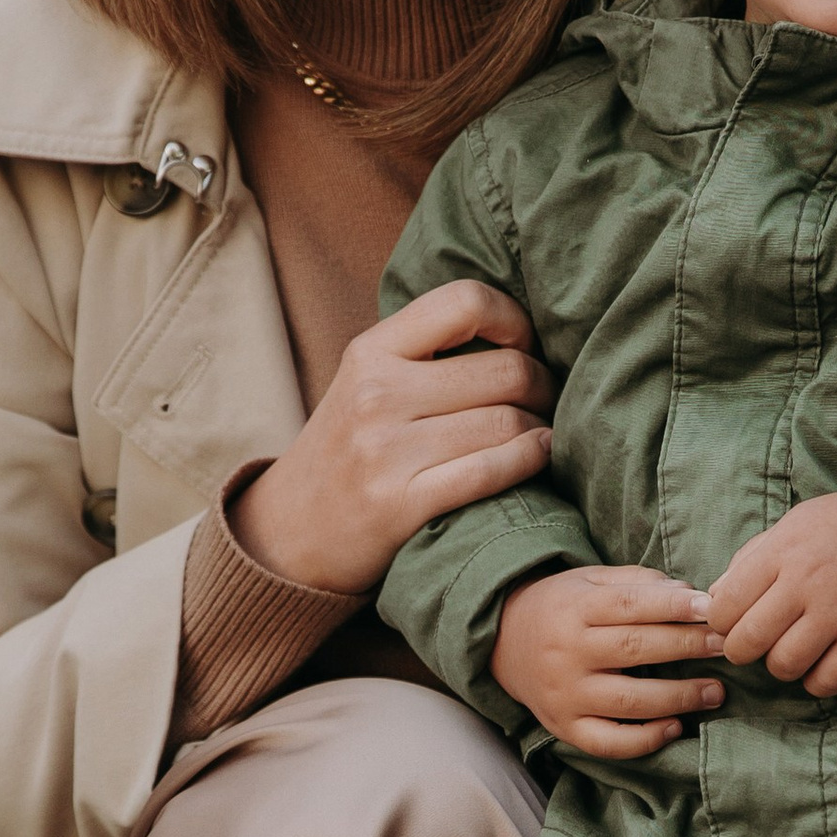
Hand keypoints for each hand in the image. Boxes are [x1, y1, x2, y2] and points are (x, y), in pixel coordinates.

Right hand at [233, 282, 552, 593]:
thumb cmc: (346, 453)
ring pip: (507, 421)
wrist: (288, 535)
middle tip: (548, 397)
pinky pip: (492, 470)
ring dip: (542, 426)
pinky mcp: (402, 504)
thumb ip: (423, 351)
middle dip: (544, 382)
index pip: (464, 301)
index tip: (524, 343)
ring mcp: (386, 451)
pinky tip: (539, 455)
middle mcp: (377, 394)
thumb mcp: (364, 382)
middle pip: (505, 369)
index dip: (514, 318)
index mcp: (370, 352)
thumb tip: (519, 331)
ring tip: (542, 430)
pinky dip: (531, 460)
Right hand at [493, 566, 723, 756]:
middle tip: (725, 646)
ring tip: (716, 691)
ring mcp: (565, 694)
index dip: (673, 606)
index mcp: (574, 609)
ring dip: (679, 697)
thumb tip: (689, 594)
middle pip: (635, 649)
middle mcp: (567, 652)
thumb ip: (638, 583)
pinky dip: (645, 739)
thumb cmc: (562, 607)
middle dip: (687, 647)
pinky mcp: (565, 728)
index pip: (630, 605)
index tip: (711, 607)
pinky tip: (676, 726)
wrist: (503, 642)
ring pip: (629, 700)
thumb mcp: (590, 581)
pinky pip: (609, 742)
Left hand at [706, 473, 836, 698]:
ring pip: (784, 666)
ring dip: (781, 666)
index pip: (724, 606)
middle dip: (742, 652)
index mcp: (782, 552)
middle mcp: (806, 583)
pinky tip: (820, 663)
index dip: (721, 622)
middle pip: (747, 643)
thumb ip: (751, 559)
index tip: (735, 621)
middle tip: (756, 644)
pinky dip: (816, 681)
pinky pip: (827, 682)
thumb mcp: (793, 524)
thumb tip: (714, 599)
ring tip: (792, 650)